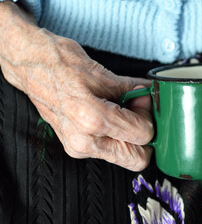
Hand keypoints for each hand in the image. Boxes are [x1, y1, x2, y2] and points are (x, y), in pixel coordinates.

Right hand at [0, 1, 153, 170]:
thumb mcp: (104, 74)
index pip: (143, 134)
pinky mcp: (75, 148)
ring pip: (125, 158)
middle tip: (139, 113)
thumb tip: (150, 94)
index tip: (142, 100)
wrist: (30, 66)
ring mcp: (78, 147)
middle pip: (137, 159)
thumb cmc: (61, 64)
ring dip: (132, 138)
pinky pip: (109, 151)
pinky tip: (111, 116)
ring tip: (123, 112)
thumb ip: (133, 89)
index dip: (149, 116)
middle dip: (145, 137)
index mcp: (93, 119)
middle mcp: (85, 140)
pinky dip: (118, 137)